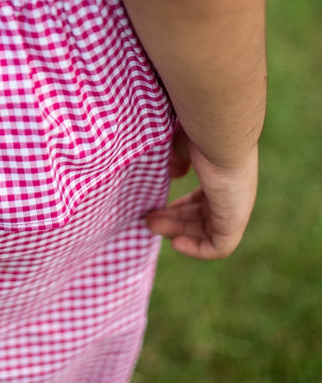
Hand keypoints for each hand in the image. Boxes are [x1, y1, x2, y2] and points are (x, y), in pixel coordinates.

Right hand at [146, 127, 257, 259]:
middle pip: (201, 217)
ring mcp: (234, 208)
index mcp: (223, 176)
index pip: (203, 200)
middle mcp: (232, 194)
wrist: (219, 134)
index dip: (181, 208)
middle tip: (148, 220)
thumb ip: (177, 160)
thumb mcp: (182, 146)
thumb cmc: (200, 132)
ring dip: (177, 232)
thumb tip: (174, 172)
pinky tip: (176, 243)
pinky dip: (197, 249)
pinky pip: (218, 247)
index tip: (158, 208)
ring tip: (151, 225)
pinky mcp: (234, 221)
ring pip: (205, 231)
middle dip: (173, 221)